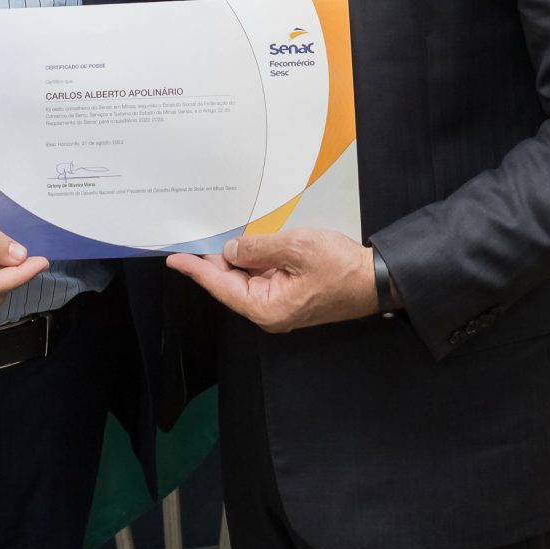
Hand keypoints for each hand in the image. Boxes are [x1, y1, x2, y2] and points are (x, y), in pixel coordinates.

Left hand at [165, 228, 378, 332]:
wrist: (375, 280)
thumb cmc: (340, 267)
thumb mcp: (296, 247)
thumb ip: (259, 248)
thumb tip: (231, 249)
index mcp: (266, 308)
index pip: (221, 287)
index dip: (196, 270)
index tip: (174, 260)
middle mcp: (268, 312)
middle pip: (230, 283)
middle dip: (214, 261)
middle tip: (196, 237)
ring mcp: (279, 305)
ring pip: (246, 279)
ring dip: (236, 258)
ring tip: (220, 236)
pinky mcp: (289, 296)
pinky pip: (261, 277)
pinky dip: (253, 260)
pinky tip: (247, 245)